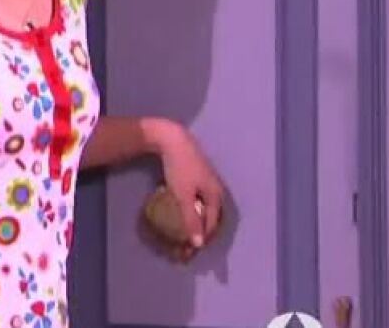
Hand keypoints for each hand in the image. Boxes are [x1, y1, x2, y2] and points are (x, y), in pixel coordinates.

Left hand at [152, 121, 224, 261]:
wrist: (172, 139)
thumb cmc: (179, 168)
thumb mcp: (183, 196)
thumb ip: (190, 220)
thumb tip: (198, 244)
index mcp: (215, 195)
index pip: (212, 223)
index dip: (203, 237)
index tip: (193, 250)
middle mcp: (216, 188)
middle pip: (212, 214)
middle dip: (203, 229)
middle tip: (191, 242)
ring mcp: (208, 179)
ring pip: (206, 205)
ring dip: (199, 218)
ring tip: (189, 228)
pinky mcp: (198, 174)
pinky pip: (200, 197)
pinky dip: (194, 207)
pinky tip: (187, 209)